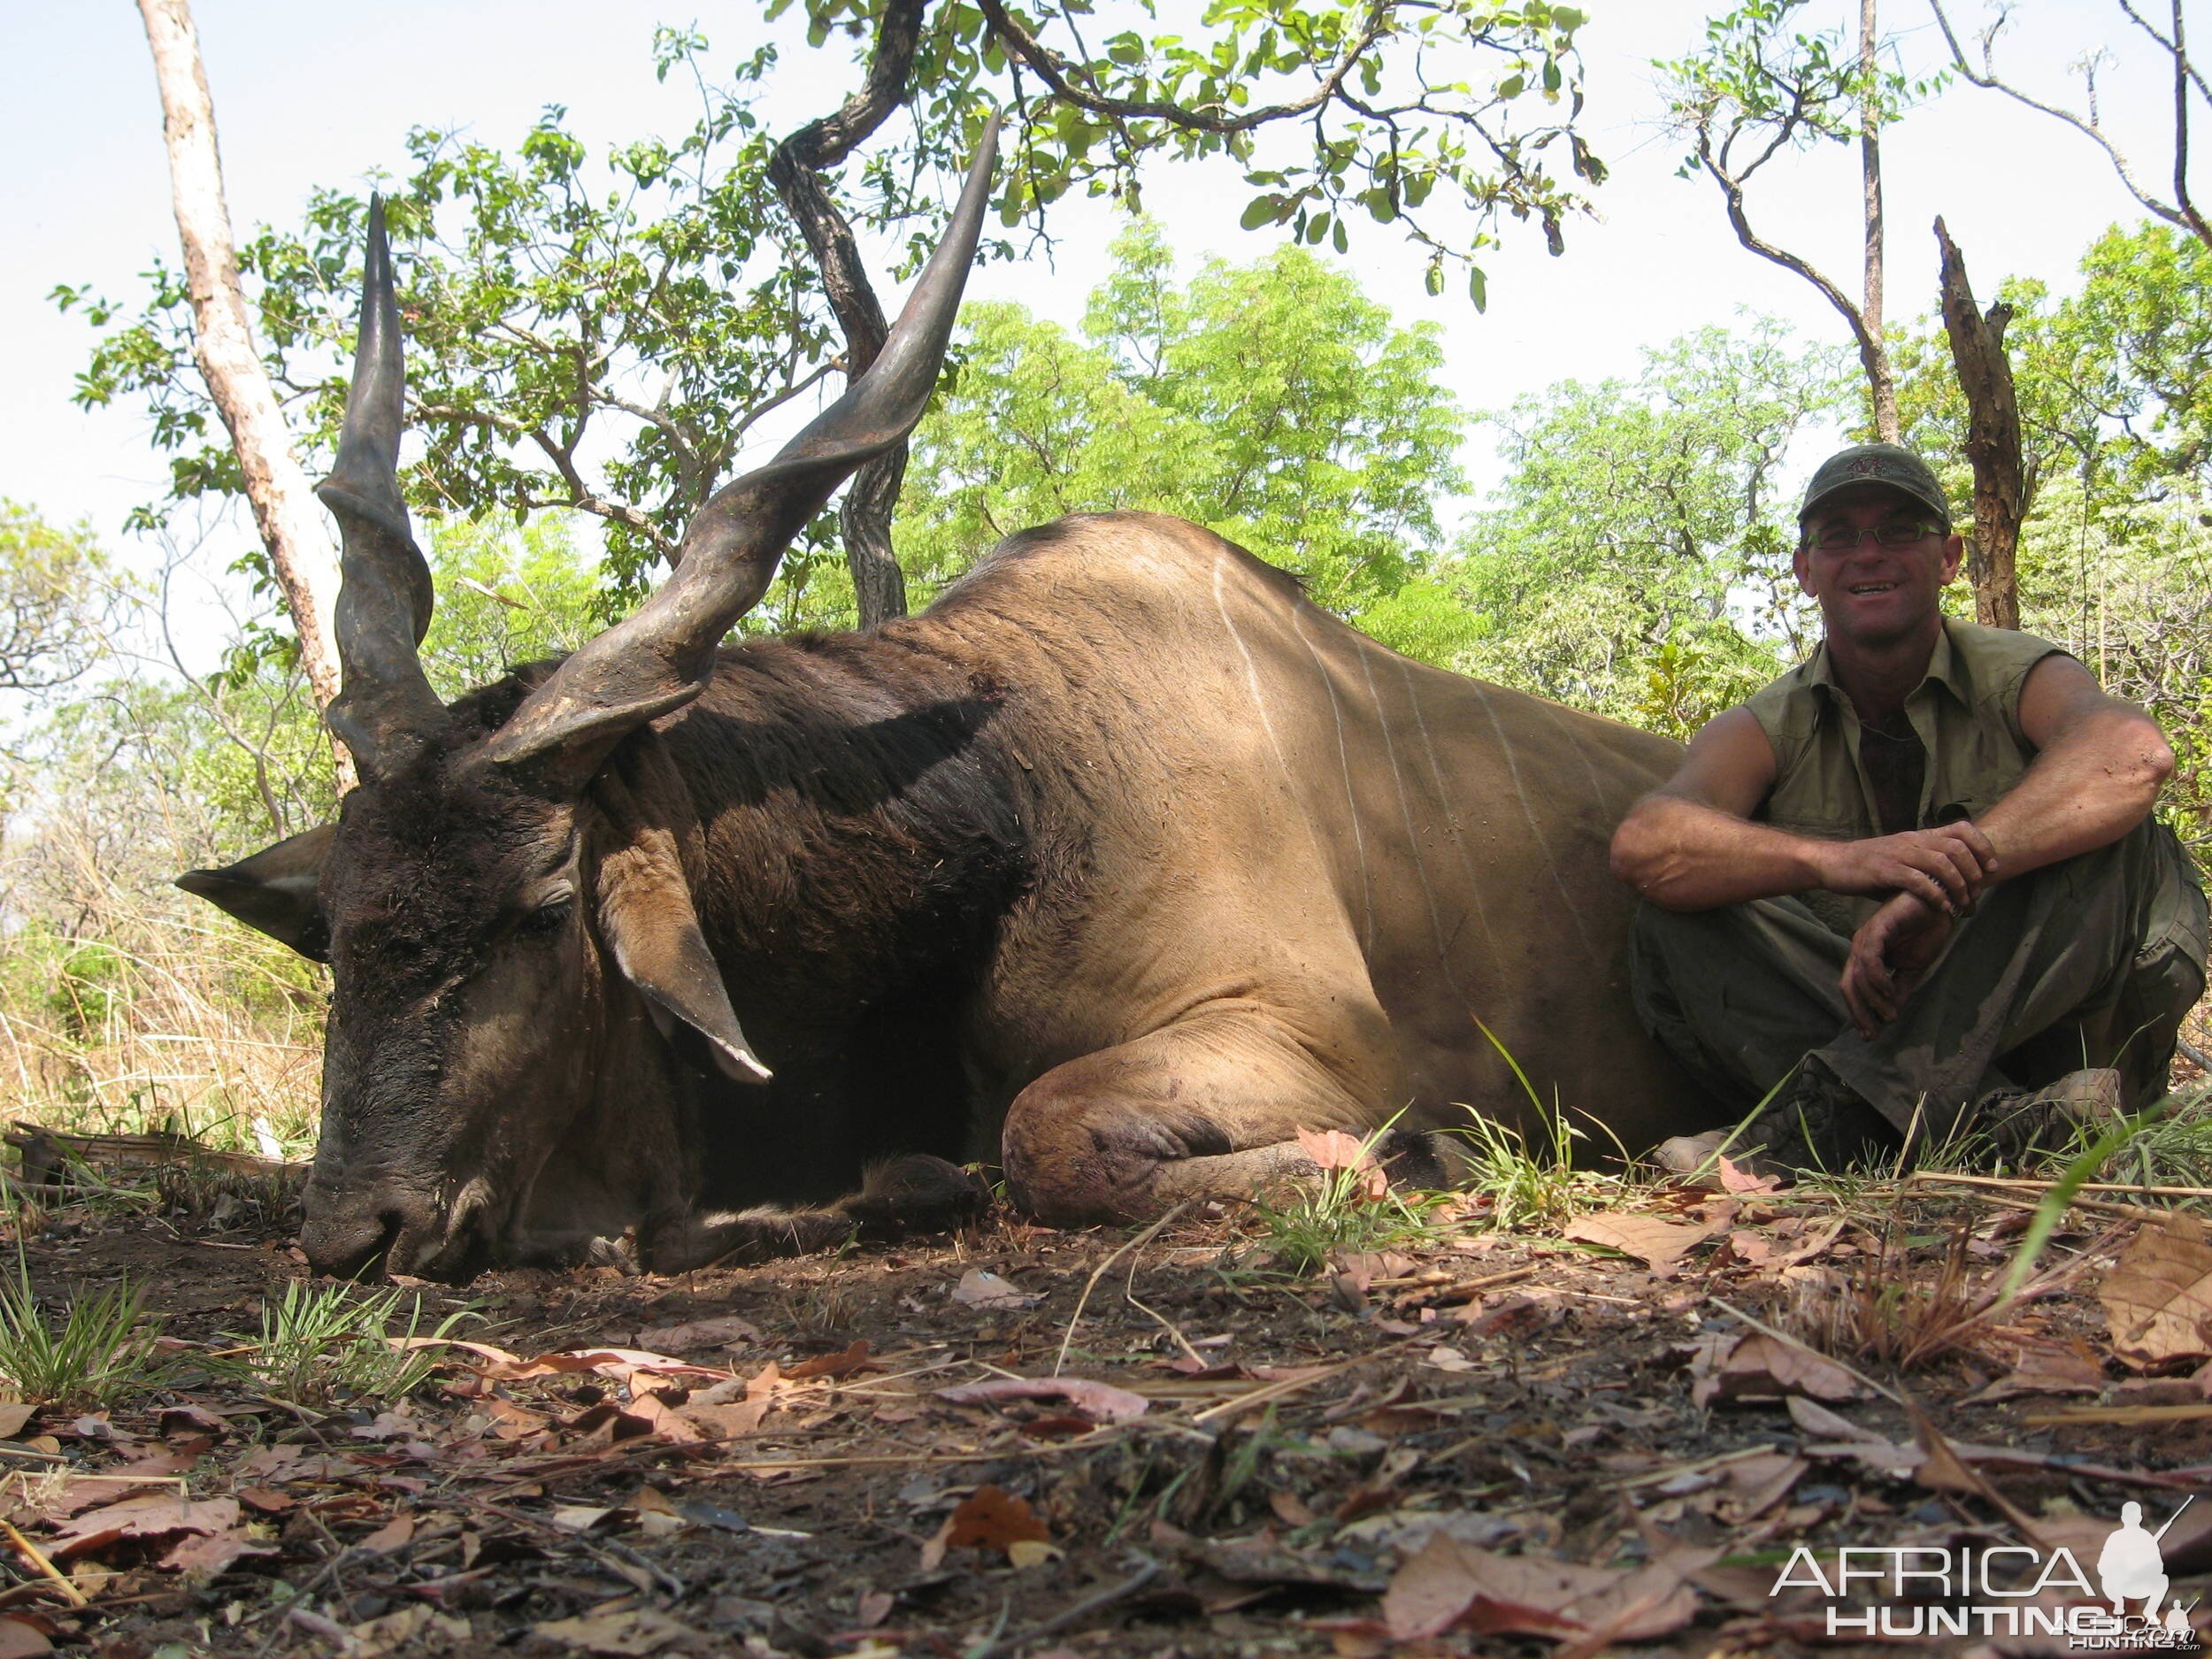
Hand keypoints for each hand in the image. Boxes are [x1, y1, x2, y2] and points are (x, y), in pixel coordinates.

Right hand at [1817, 822, 1997, 912]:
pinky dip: (1935, 895)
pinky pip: (1918, 881)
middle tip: (1978, 892)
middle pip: (1957, 847)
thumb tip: (1956, 885)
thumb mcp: (1903, 860)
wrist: (1834, 864)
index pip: (1961, 828)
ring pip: (1941, 863)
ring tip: (1962, 903)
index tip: (1992, 867)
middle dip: (1974, 872)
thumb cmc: (1870, 867)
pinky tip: (1941, 907)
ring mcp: (1899, 854)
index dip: (1983, 846)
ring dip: (1958, 886)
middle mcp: (1912, 841)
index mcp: (1919, 836)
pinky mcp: (1885, 870)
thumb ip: (1927, 867)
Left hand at [1841, 893, 1953, 1037]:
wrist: (1939, 904)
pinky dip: (1877, 978)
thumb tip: (1891, 1014)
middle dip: (1859, 1012)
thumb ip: (1899, 988)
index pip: (1854, 989)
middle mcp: (1861, 948)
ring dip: (1873, 1000)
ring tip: (1889, 1015)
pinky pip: (1870, 958)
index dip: (1859, 1013)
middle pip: (1849, 985)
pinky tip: (1889, 991)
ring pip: (1858, 976)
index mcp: (1866, 957)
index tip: (1871, 1035)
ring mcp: (1867, 937)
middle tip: (1873, 1034)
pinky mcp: (1877, 928)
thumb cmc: (1925, 932)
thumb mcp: (1912, 967)